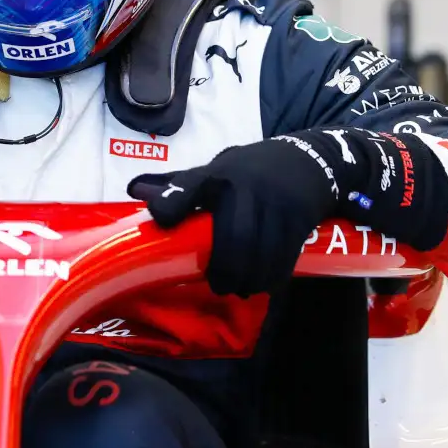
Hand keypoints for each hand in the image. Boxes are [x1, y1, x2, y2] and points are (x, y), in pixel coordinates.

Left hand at [127, 129, 447, 296]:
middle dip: (223, 272)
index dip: (173, 202)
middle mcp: (243, 186)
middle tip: (220, 285)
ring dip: (248, 281)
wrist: (314, 160)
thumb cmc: (254, 170)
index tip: (162, 218)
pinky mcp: (298, 218)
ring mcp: (274, 203)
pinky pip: (282, 258)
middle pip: (230, 241)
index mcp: (217, 174)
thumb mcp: (218, 168)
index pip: (189, 185)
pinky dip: (272, 277)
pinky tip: (265, 282)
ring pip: (257, 256)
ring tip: (241, 287)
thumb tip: (133, 188)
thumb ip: (180, 184)